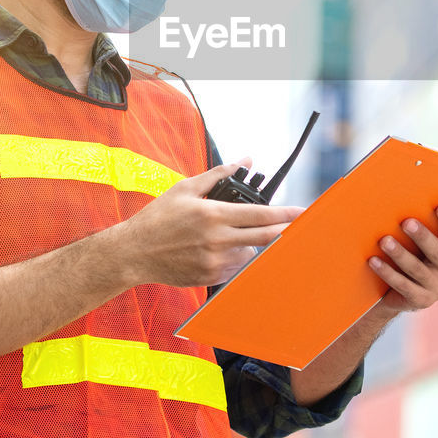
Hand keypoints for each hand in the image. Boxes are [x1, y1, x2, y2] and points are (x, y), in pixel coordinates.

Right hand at [114, 157, 303, 287]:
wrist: (135, 252)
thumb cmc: (158, 218)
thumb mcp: (186, 188)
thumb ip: (219, 174)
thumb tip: (245, 160)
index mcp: (213, 215)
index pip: (260, 215)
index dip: (285, 214)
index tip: (302, 212)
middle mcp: (217, 240)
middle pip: (263, 237)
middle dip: (282, 231)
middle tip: (295, 226)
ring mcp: (214, 262)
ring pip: (248, 253)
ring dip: (249, 243)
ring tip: (227, 234)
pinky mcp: (209, 277)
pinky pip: (233, 268)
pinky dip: (233, 257)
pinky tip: (215, 249)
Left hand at [367, 205, 437, 313]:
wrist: (401, 290)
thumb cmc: (413, 251)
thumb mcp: (423, 239)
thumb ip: (423, 221)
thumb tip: (402, 194)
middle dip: (422, 237)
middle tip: (406, 222)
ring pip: (418, 269)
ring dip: (400, 254)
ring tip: (384, 240)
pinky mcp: (421, 301)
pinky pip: (403, 285)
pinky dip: (387, 272)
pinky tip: (374, 261)